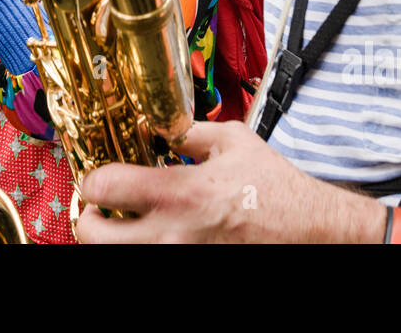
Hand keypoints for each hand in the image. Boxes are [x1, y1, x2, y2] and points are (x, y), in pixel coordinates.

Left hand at [74, 121, 383, 243]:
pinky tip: (153, 236)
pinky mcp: (192, 271)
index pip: (103, 187)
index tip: (99, 177)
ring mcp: (180, 259)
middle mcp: (172, 234)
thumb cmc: (276, 188)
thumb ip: (188, 132)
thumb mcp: (233, 141)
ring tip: (121, 228)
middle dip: (88, 219)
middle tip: (97, 210)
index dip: (93, 179)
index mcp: (179, 192)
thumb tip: (157, 128)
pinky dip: (143, 249)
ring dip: (113, 241)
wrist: (312, 231)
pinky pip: (150, 260)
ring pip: (116, 257)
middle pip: (93, 237)